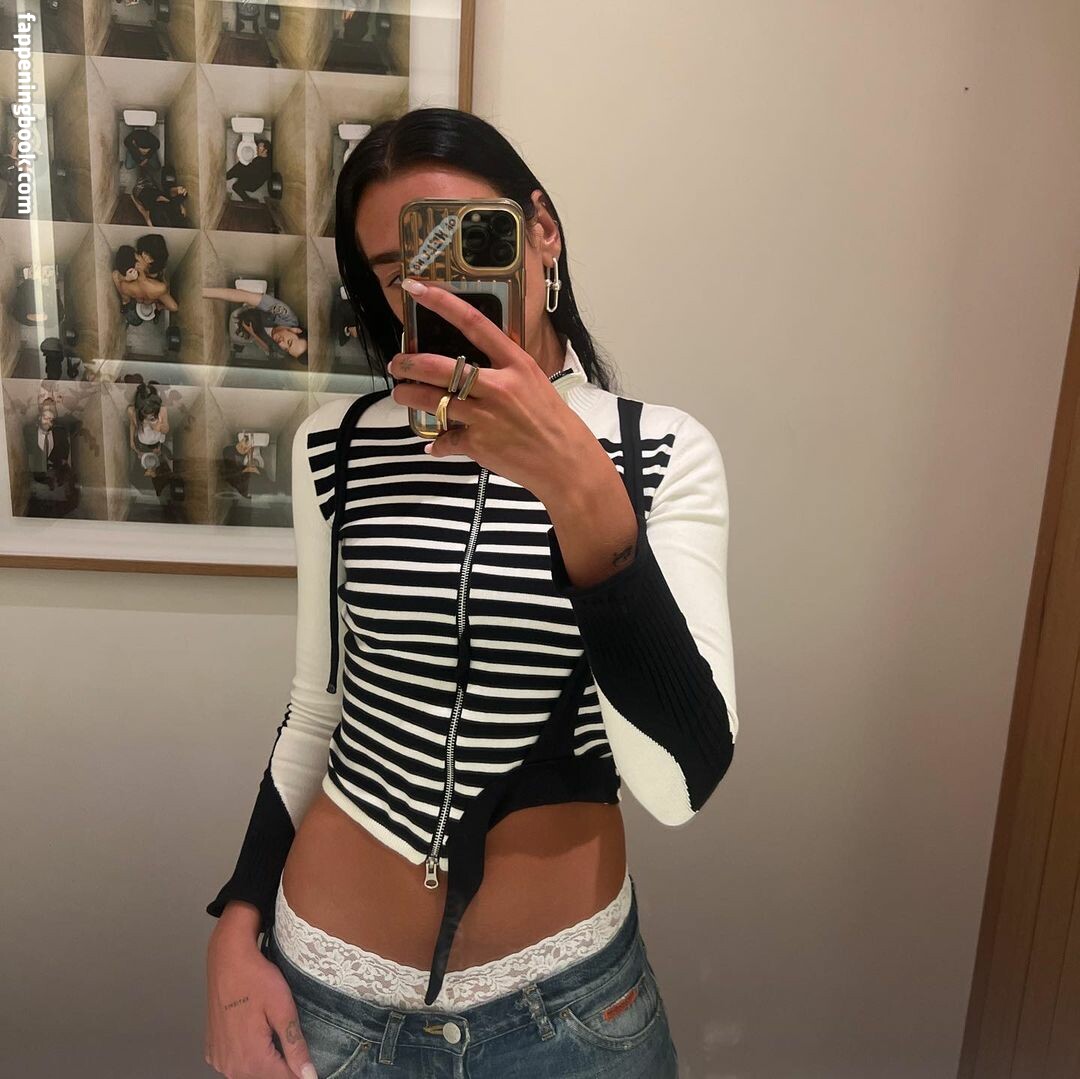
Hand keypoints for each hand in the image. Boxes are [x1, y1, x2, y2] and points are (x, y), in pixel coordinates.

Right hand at [205, 928, 315, 1078]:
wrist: (228, 959)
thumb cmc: (255, 977)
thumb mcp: (283, 1008)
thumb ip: (295, 1045)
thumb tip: (308, 1074)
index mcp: (250, 1057)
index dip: (301, 1073)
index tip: (311, 1067)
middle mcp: (231, 1065)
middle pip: (266, 1078)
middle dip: (284, 1068)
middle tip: (296, 1048)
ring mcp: (219, 1058)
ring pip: (250, 1073)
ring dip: (267, 1063)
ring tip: (275, 1035)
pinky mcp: (214, 1049)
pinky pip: (235, 1064)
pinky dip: (249, 1057)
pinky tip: (258, 1037)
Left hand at [388, 279, 598, 503]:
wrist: (566, 462)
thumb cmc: (554, 421)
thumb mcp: (534, 382)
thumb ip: (505, 369)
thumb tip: (474, 363)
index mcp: (516, 364)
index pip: (474, 324)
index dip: (442, 303)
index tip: (418, 289)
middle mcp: (499, 386)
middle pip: (440, 366)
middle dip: (409, 363)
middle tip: (398, 363)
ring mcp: (486, 416)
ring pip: (433, 401)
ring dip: (409, 397)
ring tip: (402, 395)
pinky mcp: (478, 444)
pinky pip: (446, 440)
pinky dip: (438, 443)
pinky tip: (435, 444)